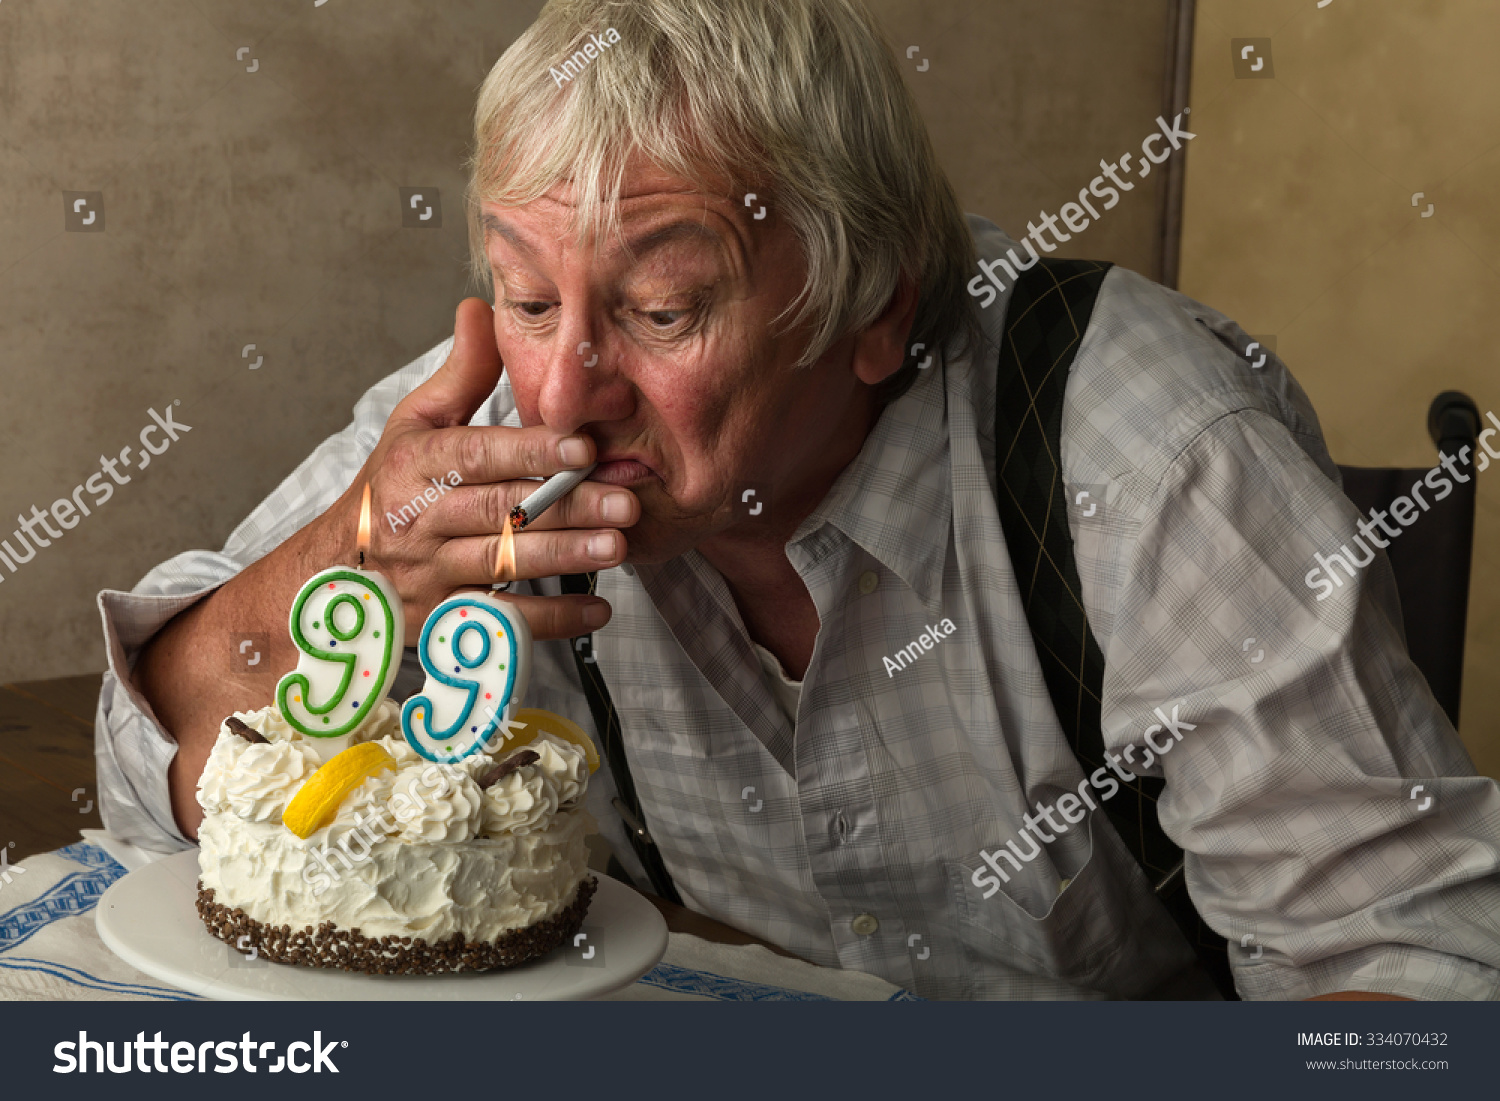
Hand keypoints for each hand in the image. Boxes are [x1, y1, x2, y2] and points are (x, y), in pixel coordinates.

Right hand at [319, 297, 635, 639]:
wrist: (336, 571)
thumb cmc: (389, 488)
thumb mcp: (414, 425)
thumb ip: (460, 374)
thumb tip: (481, 307)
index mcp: (417, 465)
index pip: (478, 454)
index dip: (531, 451)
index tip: (582, 446)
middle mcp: (421, 520)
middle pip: (499, 512)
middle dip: (566, 508)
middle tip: (623, 503)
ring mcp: (431, 574)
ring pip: (503, 566)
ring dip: (563, 559)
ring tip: (616, 547)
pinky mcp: (444, 620)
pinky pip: (501, 623)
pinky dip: (552, 621)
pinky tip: (597, 609)